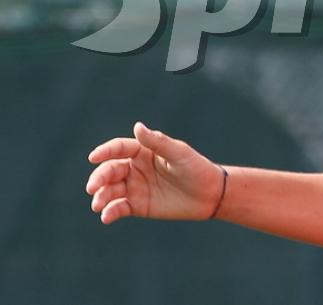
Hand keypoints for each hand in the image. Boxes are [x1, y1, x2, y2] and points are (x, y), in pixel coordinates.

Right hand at [85, 122, 225, 223]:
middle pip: (109, 170)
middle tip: (92, 187)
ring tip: (98, 205)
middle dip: (99, 178)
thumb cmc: (196, 168)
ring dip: (101, 196)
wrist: (209, 195)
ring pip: (110, 190)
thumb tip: (137, 126)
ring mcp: (134, 187)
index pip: (119, 149)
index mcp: (143, 151)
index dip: (105, 151)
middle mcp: (134, 168)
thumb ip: (158, 142)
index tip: (93, 157)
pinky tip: (107, 216)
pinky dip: (110, 212)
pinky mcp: (137, 206)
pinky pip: (118, 208)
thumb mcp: (179, 153)